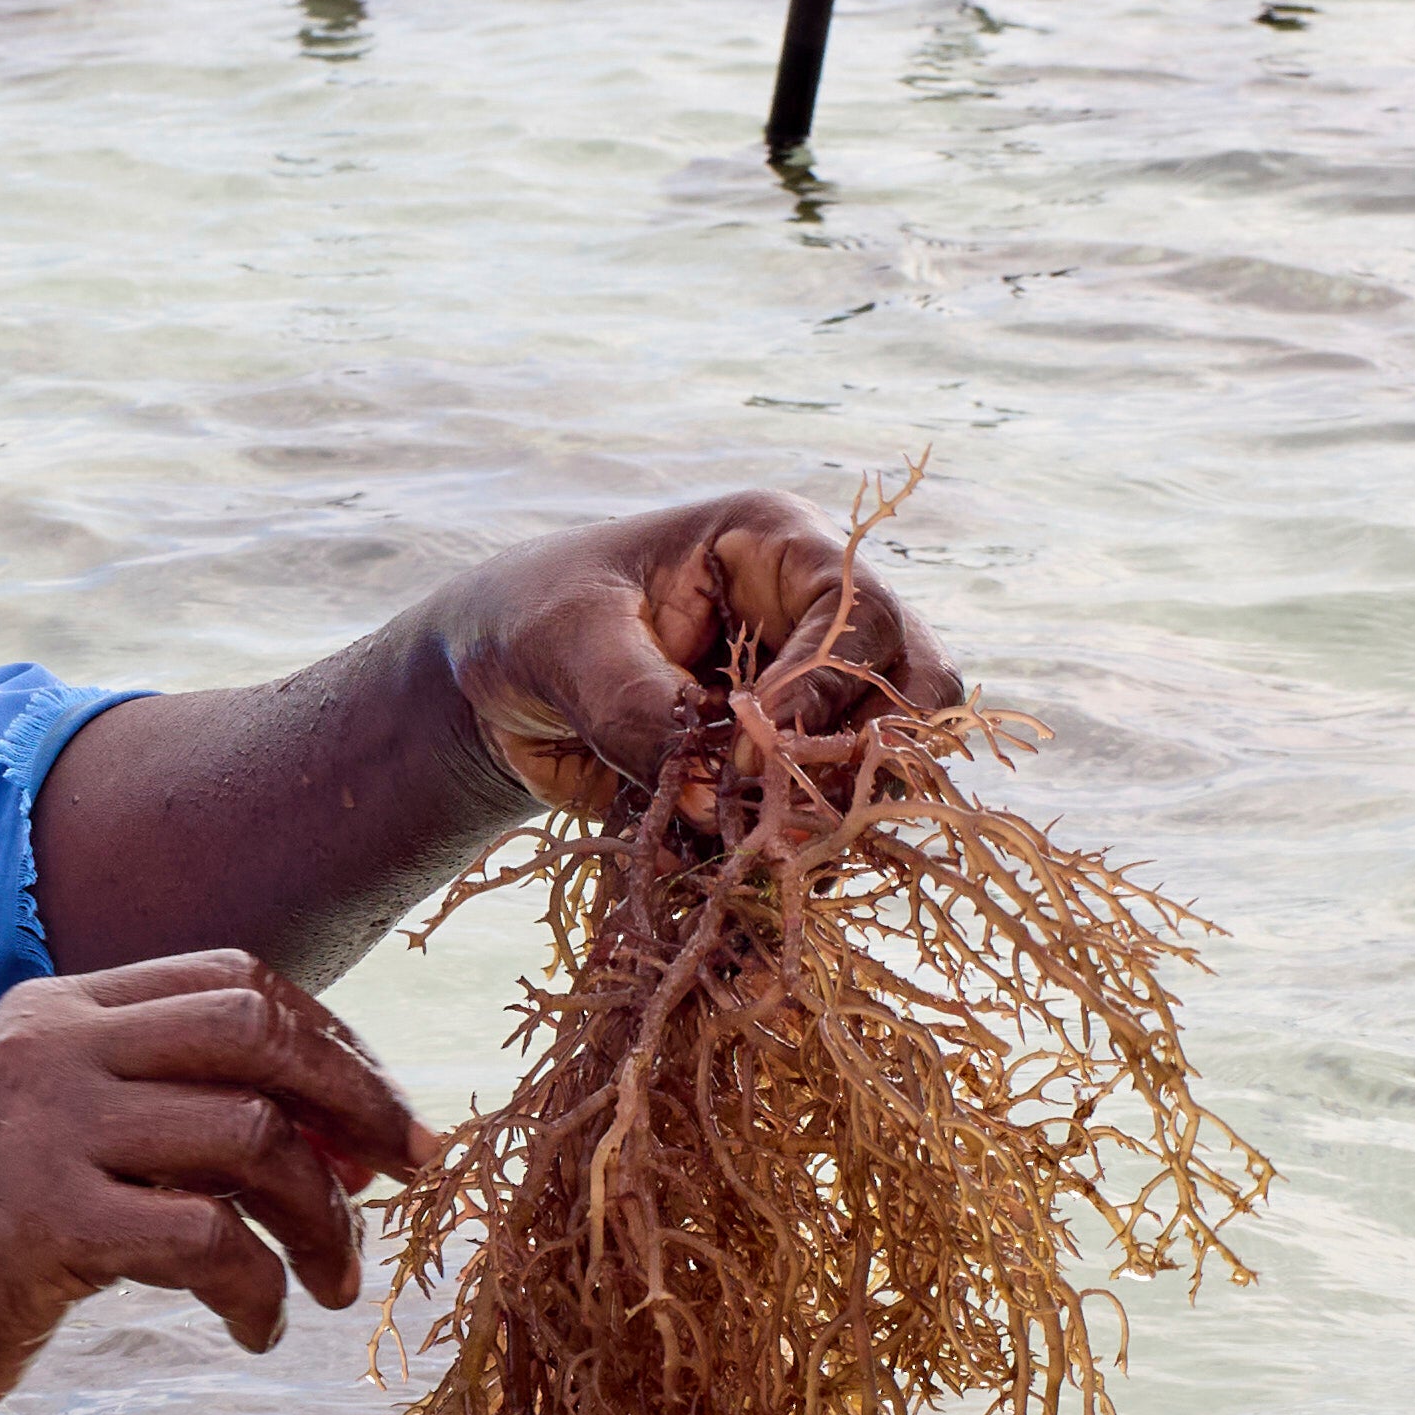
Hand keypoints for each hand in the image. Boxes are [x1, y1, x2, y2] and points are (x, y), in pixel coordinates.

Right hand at [0, 953, 434, 1414]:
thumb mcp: (64, 1145)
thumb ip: (171, 1117)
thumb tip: (342, 1134)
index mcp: (55, 1013)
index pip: (230, 980)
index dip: (328, 1041)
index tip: (379, 1118)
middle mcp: (48, 1047)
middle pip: (258, 1031)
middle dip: (357, 1101)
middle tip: (407, 1174)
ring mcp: (42, 1128)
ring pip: (253, 1139)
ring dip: (322, 1221)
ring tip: (332, 1285)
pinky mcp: (44, 1220)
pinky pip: (210, 1241)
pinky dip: (259, 1293)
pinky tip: (257, 1332)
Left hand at [420, 491, 963, 823]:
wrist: (497, 685)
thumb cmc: (528, 624)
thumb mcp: (565, 645)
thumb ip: (636, 707)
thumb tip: (715, 797)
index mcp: (774, 545)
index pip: (859, 610)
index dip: (825, 688)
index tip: (752, 754)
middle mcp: (816, 614)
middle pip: (917, 682)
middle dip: (863, 755)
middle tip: (782, 812)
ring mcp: (816, 691)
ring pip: (897, 757)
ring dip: (841, 812)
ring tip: (760, 849)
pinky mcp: (792, 761)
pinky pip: (840, 812)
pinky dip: (806, 850)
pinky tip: (743, 869)